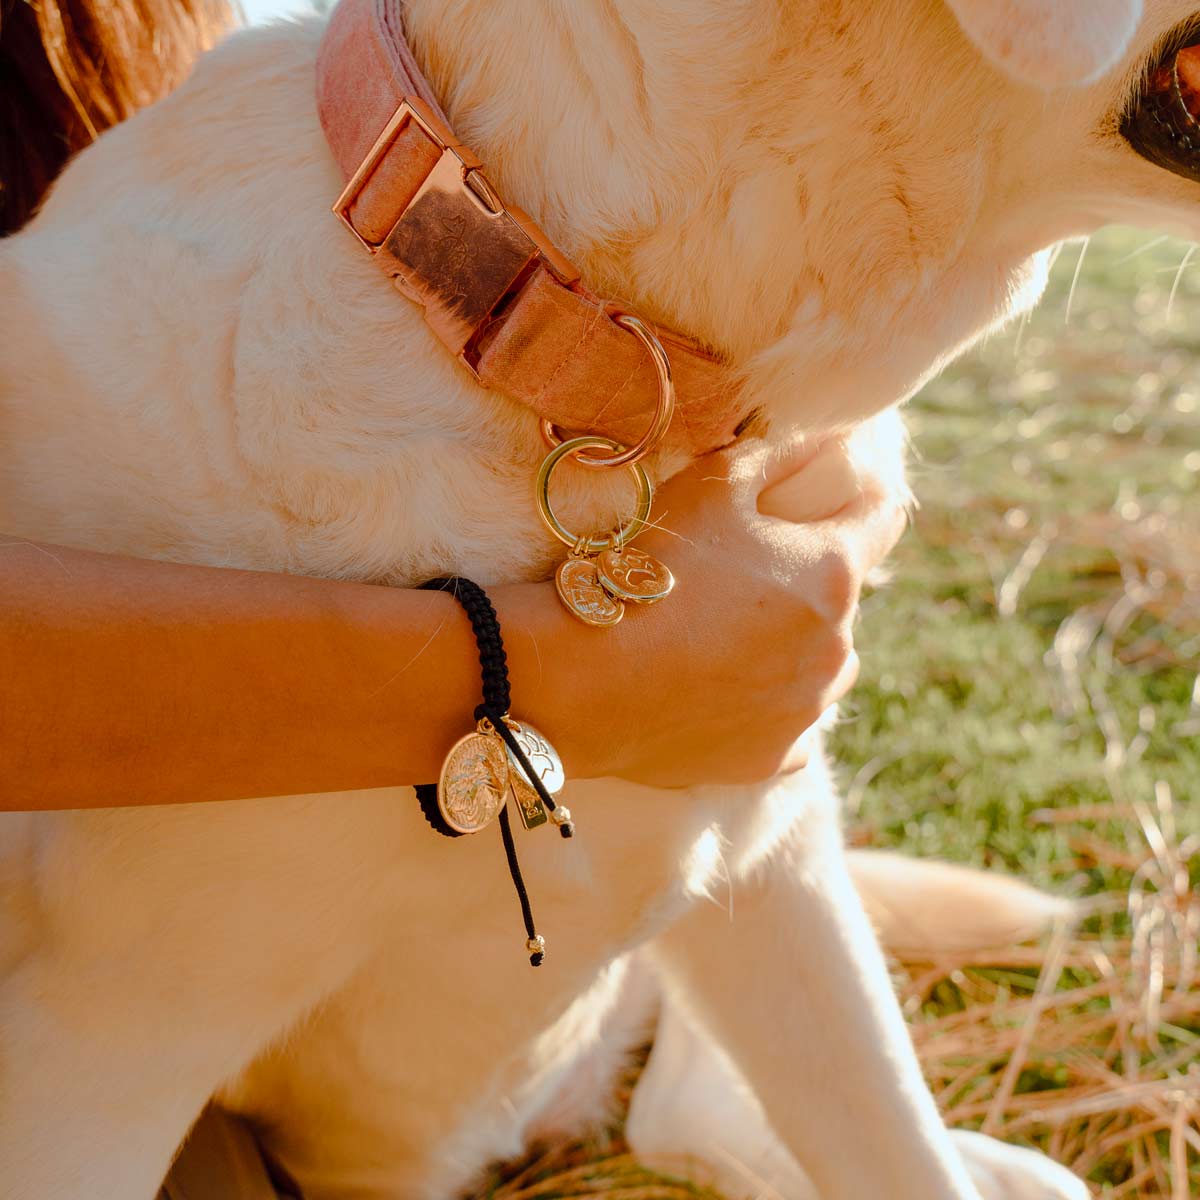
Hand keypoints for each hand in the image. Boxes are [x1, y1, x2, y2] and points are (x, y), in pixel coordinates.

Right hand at [565, 433, 908, 787]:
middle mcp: (837, 645)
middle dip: (807, 580)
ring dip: (797, 646)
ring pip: (825, 665)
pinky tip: (723, 690)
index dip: (861, 495)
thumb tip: (817, 434)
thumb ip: (775, 453)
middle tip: (742, 575)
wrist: (585, 679)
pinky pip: (791, 722)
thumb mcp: (711, 487)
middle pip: (843, 597)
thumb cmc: (649, 570)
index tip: (840, 490)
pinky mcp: (773, 757)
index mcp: (831, 571)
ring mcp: (807, 708)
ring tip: (732, 638)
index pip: (881, 517)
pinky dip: (770, 703)